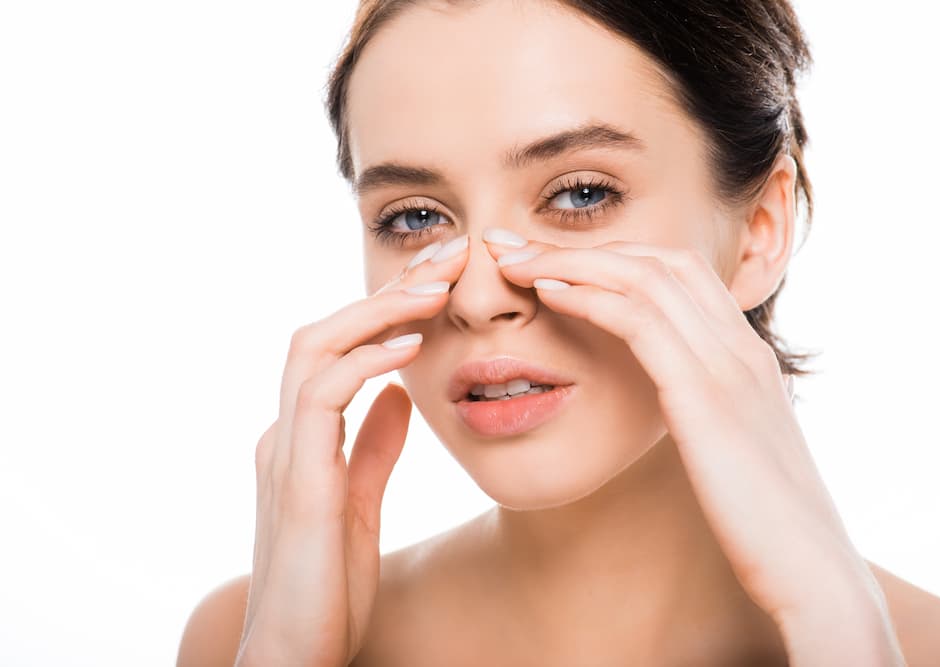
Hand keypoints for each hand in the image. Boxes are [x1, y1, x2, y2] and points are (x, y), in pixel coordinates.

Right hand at [235, 236, 469, 666]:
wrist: (295, 652)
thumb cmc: (326, 584)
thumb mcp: (359, 500)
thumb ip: (373, 444)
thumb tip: (398, 393)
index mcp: (302, 436)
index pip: (340, 347)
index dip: (390, 307)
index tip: (445, 278)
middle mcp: (285, 432)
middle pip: (326, 330)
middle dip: (389, 288)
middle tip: (451, 253)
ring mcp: (284, 451)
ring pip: (316, 348)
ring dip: (378, 310)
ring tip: (436, 285)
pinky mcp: (298, 480)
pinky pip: (324, 396)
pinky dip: (366, 360)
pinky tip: (413, 345)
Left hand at [483, 230, 895, 644]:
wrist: (815, 574)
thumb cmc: (767, 527)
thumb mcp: (735, 456)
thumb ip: (708, 420)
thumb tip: (675, 418)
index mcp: (747, 358)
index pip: (679, 275)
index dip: (613, 259)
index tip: (555, 262)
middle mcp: (741, 348)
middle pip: (657, 260)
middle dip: (582, 246)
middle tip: (518, 246)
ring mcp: (728, 366)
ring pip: (644, 277)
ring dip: (571, 261)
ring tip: (515, 260)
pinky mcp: (706, 396)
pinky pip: (639, 319)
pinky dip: (588, 296)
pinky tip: (545, 293)